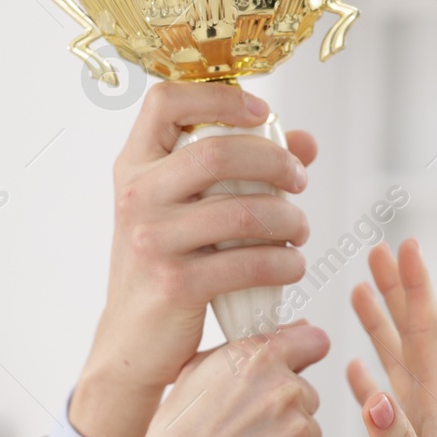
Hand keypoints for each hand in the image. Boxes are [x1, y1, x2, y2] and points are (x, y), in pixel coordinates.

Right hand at [72, 81, 316, 436]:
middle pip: (217, 152)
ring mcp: (151, 239)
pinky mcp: (175, 283)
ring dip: (288, 219)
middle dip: (274, 161)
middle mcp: (136, 195)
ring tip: (300, 229)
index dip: (219, 96)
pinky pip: (246, 262)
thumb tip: (304, 141)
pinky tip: (292, 265)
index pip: (164, 100)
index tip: (262, 111)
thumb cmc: (167, 266)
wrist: (132, 341)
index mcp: (134, 166)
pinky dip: (282, 262)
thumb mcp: (188, 211)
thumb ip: (241, 171)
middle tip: (299, 180)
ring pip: (241, 211)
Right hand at [134, 322, 328, 436]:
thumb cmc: (177, 433)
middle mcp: (282, 387)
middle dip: (286, 409)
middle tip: (246, 429)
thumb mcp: (197, 371)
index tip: (294, 368)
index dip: (303, 354)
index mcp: (257, 357)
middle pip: (308, 394)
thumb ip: (249, 347)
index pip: (313, 340)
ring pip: (310, 430)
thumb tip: (298, 328)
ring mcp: (296, 428)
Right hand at [346, 240, 436, 436]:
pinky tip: (357, 368)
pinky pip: (391, 398)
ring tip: (361, 290)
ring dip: (382, 324)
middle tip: (378, 250)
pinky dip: (373, 376)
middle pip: (413, 334)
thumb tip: (374, 398)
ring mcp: (428, 424)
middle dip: (396, 291)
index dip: (414, 289)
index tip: (405, 247)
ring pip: (400, 360)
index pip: (426, 334)